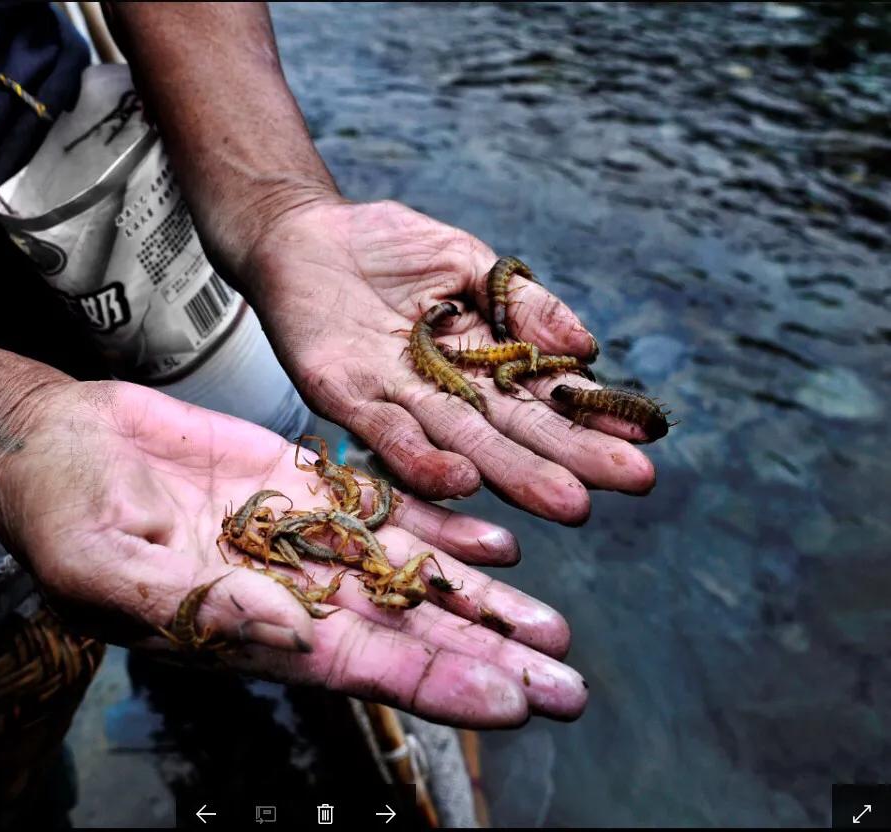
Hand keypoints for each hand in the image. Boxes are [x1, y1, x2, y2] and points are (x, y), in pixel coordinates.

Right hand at [0, 379, 586, 727]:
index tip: (514, 702)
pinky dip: (439, 524)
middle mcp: (287, 591)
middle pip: (404, 630)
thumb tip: (286, 633)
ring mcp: (298, 536)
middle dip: (485, 657)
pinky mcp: (297, 482)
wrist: (56, 446)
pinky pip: (382, 506)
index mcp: (246, 626)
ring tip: (552, 624)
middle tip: (569, 683)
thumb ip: (197, 604)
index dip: (438, 683)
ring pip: (407, 572)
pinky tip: (495, 542)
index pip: (360, 665)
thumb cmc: (59, 515)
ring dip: (479, 600)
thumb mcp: (109, 567)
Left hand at [242, 198, 655, 522]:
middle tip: (630, 485)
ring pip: (461, 442)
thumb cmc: (385, 246)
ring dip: (512, 474)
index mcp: (479, 361)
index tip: (644, 440)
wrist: (301, 232)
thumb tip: (589, 347)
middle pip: (513, 431)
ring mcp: (396, 398)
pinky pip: (386, 432)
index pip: (544, 396)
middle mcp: (444, 392)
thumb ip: (522, 303)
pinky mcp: (345, 396)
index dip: (591, 417)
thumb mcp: (467, 262)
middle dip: (570, 459)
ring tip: (568, 501)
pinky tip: (464, 480)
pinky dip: (422, 458)